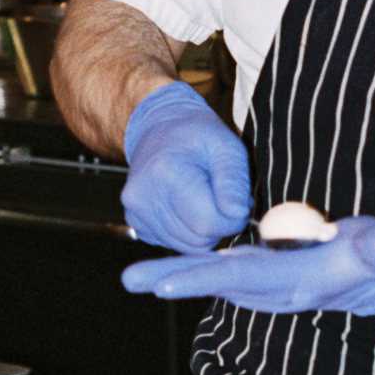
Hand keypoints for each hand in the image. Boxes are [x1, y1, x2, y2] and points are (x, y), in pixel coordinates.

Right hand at [121, 81, 251, 252]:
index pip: (208, 223)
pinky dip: (188, 231)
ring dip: (204, 229)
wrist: (160, 128)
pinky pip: (174, 243)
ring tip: (204, 199)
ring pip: (187, 246)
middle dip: (219, 224)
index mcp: (166, 173)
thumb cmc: (198, 136)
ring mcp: (136, 212)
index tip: (238, 203)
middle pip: (197, 238)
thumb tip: (238, 215)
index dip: (232, 219)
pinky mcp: (136, 223)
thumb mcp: (226, 147)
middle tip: (222, 198)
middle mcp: (143, 196)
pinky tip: (187, 206)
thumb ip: (234, 182)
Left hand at [121, 213, 374, 315]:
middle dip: (173, 280)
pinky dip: (192, 270)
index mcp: (294, 282)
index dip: (203, 277)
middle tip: (131, 280)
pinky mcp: (262, 276)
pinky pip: (220, 274)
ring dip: (175, 276)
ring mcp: (265, 285)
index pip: (241, 278)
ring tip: (135, 278)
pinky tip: (166, 269)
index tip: (167, 281)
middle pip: (215, 282)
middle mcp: (272, 290)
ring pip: (213, 279)